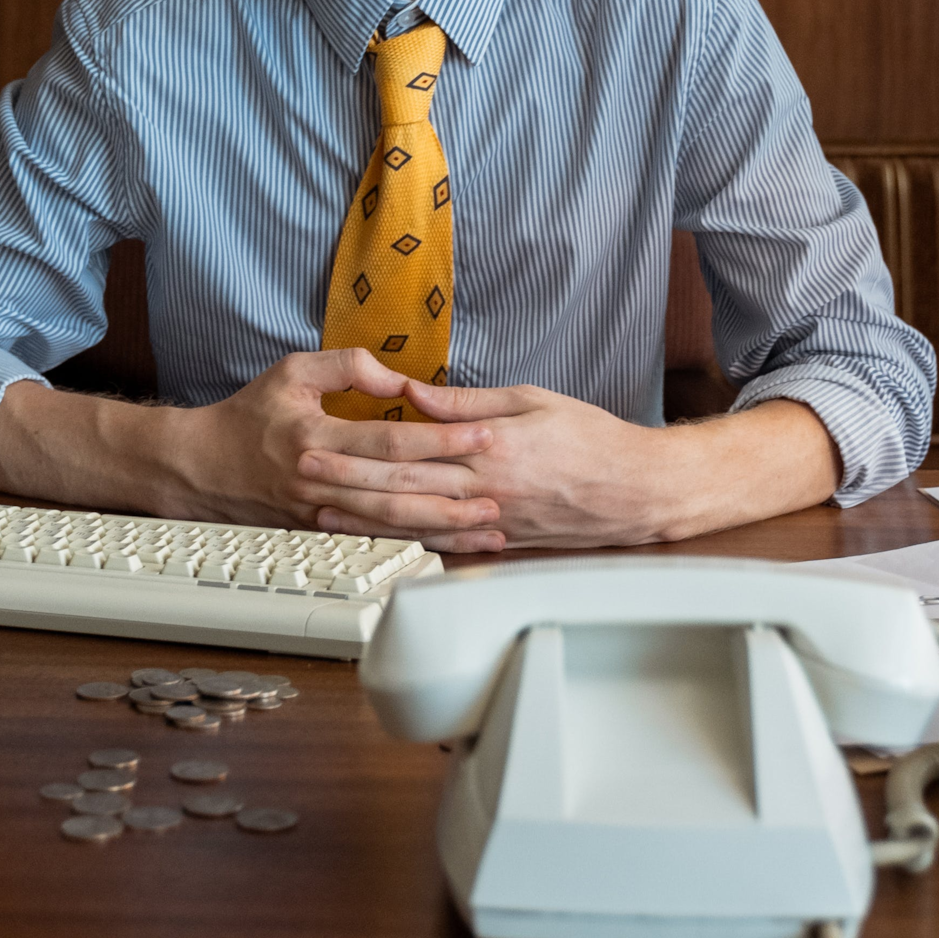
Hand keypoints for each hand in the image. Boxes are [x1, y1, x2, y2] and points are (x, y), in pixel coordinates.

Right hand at [0, 349, 498, 536]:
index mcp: (317, 439)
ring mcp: (325, 515)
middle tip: (504, 486)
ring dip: (447, 527)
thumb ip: (348, 366)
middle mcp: (324, 483)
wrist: (202, 468)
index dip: (440, 439)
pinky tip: (451, 544)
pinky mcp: (326, 534)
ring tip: (491, 525)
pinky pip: (379, 541)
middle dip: (457, 490)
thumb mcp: (292, 371)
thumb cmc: (248, 416)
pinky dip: (419, 544)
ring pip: (395, 525)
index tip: (481, 435)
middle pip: (401, 490)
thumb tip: (399, 375)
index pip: (391, 442)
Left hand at [292, 385, 838, 551]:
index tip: (319, 444)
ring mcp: (490, 522)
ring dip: (367, 521)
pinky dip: (408, 543)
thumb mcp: (530, 399)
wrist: (637, 489)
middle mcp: (483, 490)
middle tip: (302, 478)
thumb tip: (414, 392)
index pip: (409, 452)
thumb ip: (467, 402)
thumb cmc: (590, 437)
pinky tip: (380, 540)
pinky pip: (446, 545)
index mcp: (488, 449)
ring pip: (416, 523)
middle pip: (401, 491)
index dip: (358, 452)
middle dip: (346, 487)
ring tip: (322, 514)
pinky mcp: (501, 543)